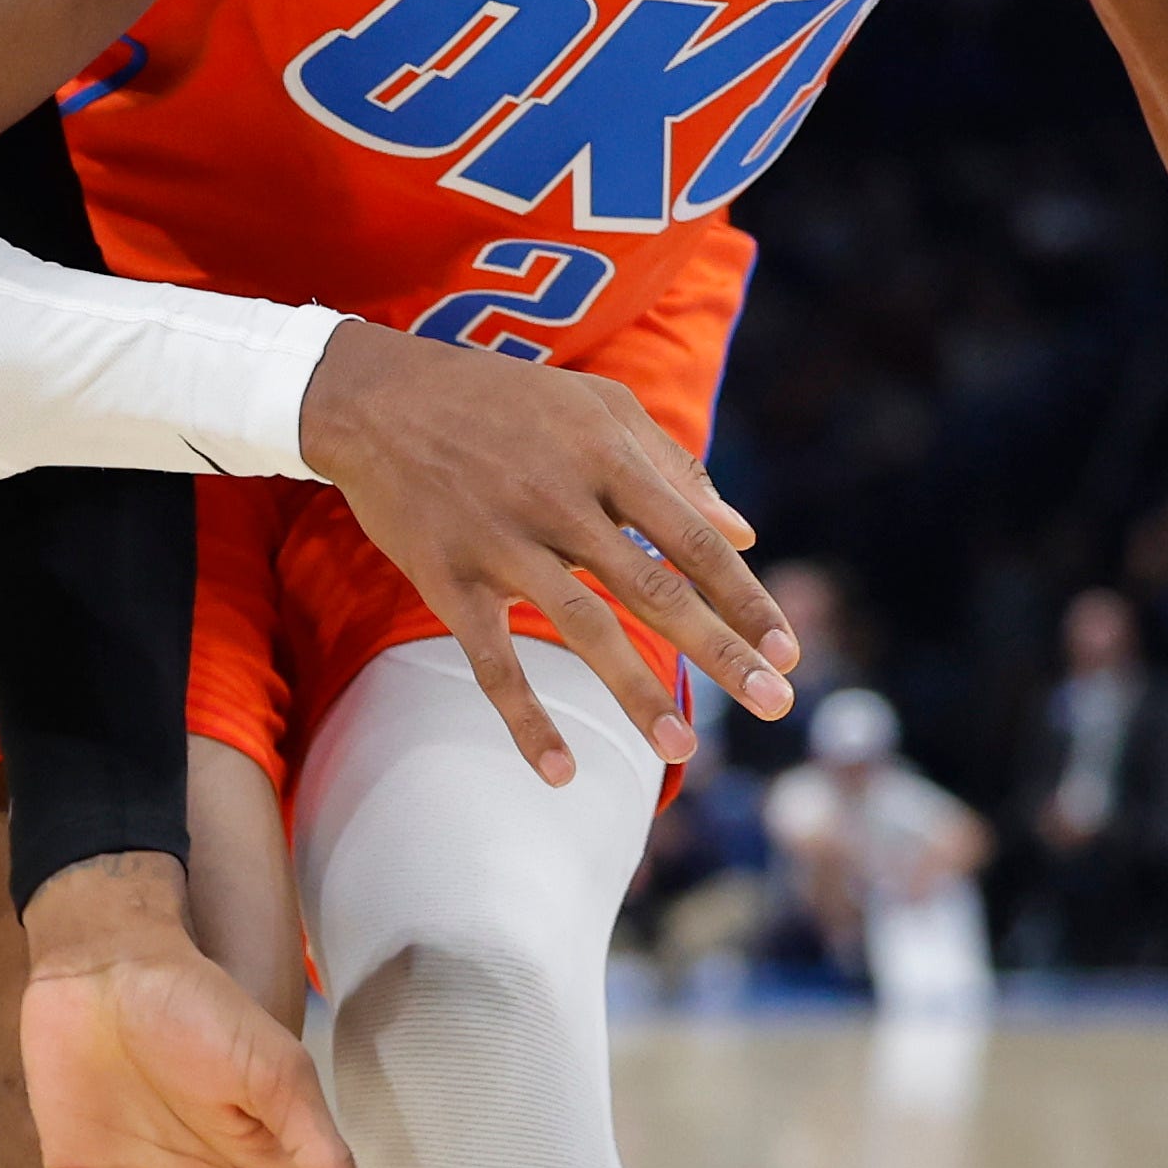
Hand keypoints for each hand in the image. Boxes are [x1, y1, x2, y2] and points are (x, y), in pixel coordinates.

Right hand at [299, 324, 795, 784]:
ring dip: (638, 692)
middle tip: (776, 705)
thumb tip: (745, 534)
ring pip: (582, 630)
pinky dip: (525, 717)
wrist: (378, 396)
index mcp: (606, 456)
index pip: (694, 540)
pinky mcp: (448, 579)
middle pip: (655, 589)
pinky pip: (492, 661)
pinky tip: (560, 771)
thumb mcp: (597, 406)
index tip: (789, 651)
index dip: (745, 599)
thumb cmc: (502, 400)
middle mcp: (561, 501)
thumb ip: (674, 466)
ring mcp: (503, 543)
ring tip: (684, 750)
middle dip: (721, 652)